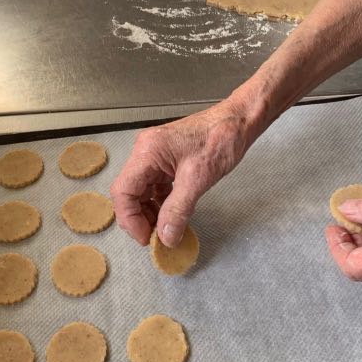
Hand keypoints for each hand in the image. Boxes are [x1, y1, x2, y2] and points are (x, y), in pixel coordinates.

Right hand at [110, 99, 256, 247]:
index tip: (147, 238)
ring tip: (166, 229)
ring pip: (141, 191)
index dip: (130, 219)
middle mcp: (145, 152)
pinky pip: (154, 185)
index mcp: (147, 152)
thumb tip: (166, 238)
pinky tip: (172, 214)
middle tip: (157, 238)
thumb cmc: (220, 139)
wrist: (238, 122)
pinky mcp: (166, 159)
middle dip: (139, 218)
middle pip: (128, 193)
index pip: (123, 192)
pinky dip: (160, 202)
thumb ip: (178, 210)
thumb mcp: (198, 180)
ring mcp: (154, 155)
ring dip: (150, 212)